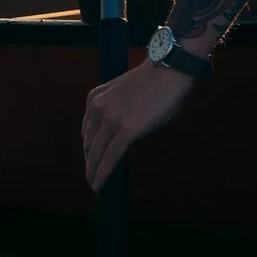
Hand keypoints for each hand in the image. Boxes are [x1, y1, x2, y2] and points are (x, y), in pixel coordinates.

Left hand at [82, 61, 195, 190]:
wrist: (169, 71)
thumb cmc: (153, 82)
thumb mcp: (123, 94)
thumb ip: (115, 112)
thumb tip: (116, 136)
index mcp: (94, 98)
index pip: (87, 131)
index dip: (89, 150)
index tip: (92, 160)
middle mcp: (98, 108)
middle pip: (89, 144)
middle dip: (90, 162)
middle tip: (93, 177)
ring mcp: (111, 119)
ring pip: (96, 154)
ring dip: (93, 172)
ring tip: (95, 185)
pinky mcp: (125, 131)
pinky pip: (110, 158)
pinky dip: (102, 174)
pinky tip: (100, 186)